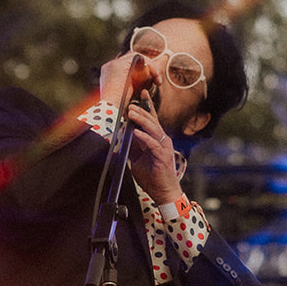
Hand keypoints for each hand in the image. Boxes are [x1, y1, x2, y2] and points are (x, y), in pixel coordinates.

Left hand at [124, 92, 181, 206]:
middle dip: (141, 111)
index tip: (142, 93)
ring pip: (153, 129)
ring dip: (142, 120)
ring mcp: (164, 147)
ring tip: (132, 113)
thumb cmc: (153, 176)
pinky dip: (144, 137)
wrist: (164, 192)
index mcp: (157, 139)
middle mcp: (162, 140)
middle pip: (152, 121)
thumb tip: (123, 136)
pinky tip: (136, 132)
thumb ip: (133, 146)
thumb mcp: (138, 158)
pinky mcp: (163, 156)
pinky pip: (153, 144)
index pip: (152, 119)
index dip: (148, 106)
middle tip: (131, 103)